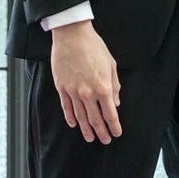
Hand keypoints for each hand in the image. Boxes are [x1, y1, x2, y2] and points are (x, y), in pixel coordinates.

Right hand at [50, 21, 121, 143]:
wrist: (73, 36)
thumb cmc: (94, 47)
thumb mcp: (111, 64)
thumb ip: (114, 85)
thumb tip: (116, 103)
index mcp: (103, 87)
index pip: (110, 113)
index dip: (114, 125)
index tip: (116, 133)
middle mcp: (88, 93)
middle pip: (95, 119)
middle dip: (101, 132)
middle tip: (105, 140)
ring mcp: (73, 92)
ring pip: (80, 117)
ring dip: (86, 129)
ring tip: (90, 138)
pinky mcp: (62, 88)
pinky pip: (66, 107)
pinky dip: (70, 118)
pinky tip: (74, 124)